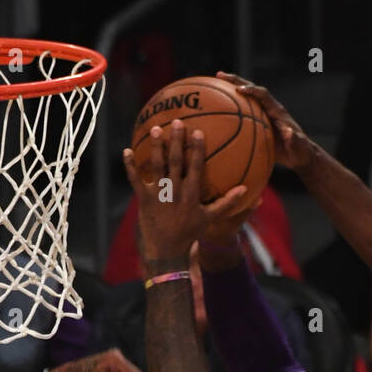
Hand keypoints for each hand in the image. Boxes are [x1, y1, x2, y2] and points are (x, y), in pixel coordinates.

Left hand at [123, 121, 247, 270]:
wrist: (167, 249)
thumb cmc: (189, 232)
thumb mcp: (210, 218)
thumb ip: (227, 202)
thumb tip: (245, 189)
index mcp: (191, 193)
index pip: (195, 166)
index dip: (196, 148)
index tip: (197, 131)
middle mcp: (175, 191)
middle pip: (176, 161)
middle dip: (176, 140)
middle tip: (177, 122)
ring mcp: (158, 194)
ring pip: (157, 165)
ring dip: (156, 147)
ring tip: (156, 129)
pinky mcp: (144, 198)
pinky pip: (135, 179)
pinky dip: (130, 165)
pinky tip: (127, 150)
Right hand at [216, 73, 315, 172]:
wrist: (300, 154)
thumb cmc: (300, 151)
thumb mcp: (298, 146)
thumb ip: (294, 139)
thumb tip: (289, 132)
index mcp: (277, 111)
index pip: (263, 95)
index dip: (252, 91)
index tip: (239, 90)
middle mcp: (269, 108)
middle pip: (251, 89)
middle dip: (236, 81)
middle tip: (219, 75)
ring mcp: (263, 114)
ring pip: (244, 98)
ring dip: (230, 89)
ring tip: (213, 83)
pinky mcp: (258, 121)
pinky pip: (242, 111)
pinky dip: (230, 107)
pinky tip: (216, 111)